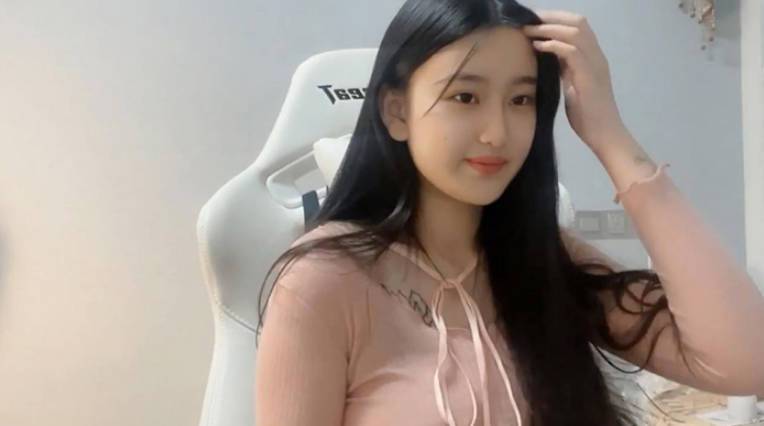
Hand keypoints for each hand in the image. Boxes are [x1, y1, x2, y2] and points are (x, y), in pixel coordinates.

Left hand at [523, 10, 627, 153]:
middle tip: (528, 19)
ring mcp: (595, 65)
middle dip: (551, 17)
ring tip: (529, 30)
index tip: (534, 20)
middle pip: (577, 22)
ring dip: (549, 28)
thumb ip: (565, 70)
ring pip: (575, 32)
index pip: (577, 26)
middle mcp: (597, 56)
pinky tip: (538, 46)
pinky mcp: (589, 77)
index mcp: (593, 57)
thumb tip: (548, 57)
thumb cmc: (587, 115)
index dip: (556, 19)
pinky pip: (573, 52)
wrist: (604, 134)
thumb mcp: (572, 86)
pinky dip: (553, 45)